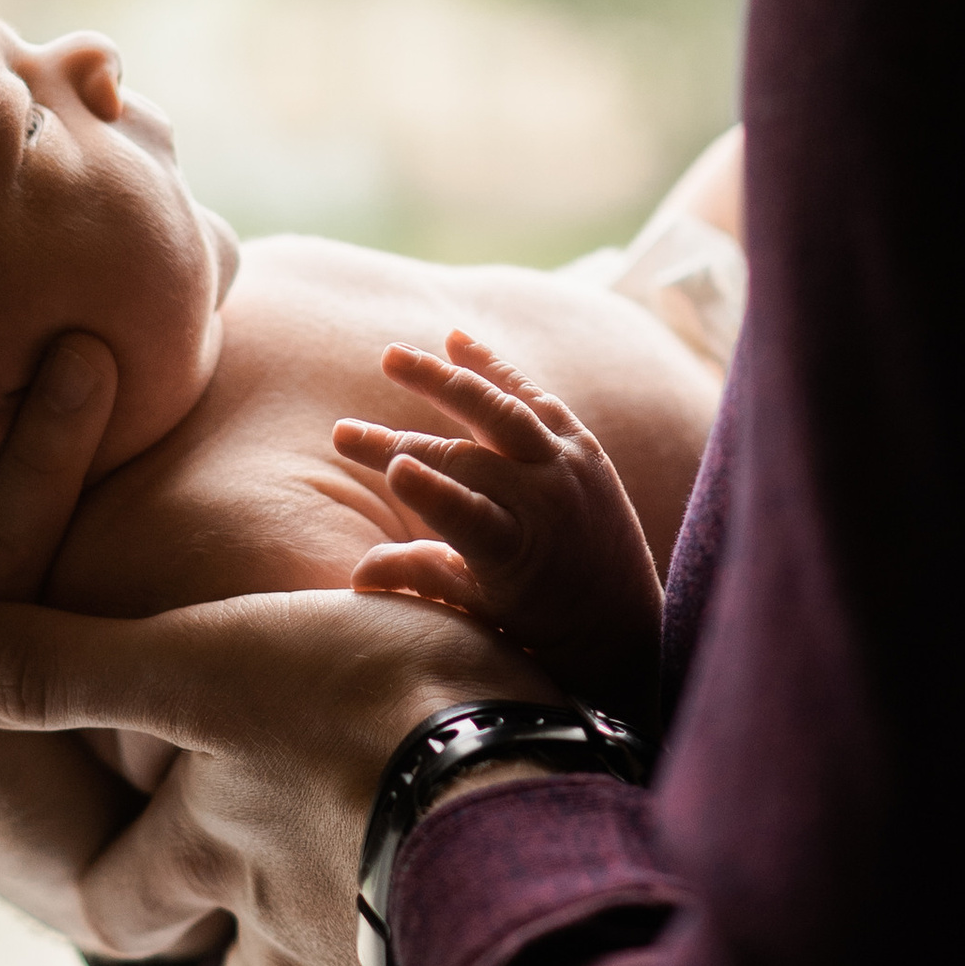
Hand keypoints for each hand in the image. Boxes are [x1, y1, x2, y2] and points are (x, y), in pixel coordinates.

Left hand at [0, 582, 539, 965]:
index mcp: (211, 854)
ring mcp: (391, 941)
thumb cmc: (356, 724)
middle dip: (246, 933)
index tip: (139, 861)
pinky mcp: (496, 928)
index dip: (126, 885)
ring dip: (350, 921)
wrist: (527, 802)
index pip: (130, 903)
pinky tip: (485, 854)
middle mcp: (289, 922)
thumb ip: (51, 667)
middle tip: (266, 882)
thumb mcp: (197, 667)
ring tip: (380, 863)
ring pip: (351, 958)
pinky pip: (454, 942)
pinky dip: (450, 907)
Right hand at [336, 330, 663, 717]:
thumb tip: (355, 577)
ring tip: (391, 357)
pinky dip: (496, 369)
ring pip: (502, 410)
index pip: (469, 516)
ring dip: (444, 380)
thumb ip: (419, 577)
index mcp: (518, 553)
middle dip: (399, 442)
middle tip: (342, 434)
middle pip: (468, 460)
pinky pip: (535, 398)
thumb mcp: (477, 607)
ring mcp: (569, 468)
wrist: (623, 619)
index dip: (433, 492)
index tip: (395, 468)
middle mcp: (549, 504)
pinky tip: (455, 341)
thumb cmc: (538, 624)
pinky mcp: (583, 446)